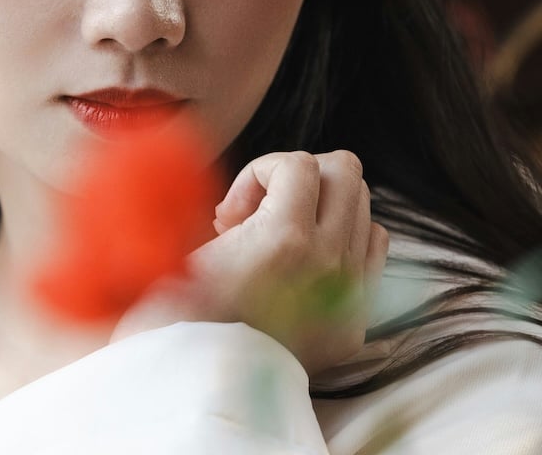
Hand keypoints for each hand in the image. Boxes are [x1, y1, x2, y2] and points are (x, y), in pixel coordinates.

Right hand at [111, 150, 388, 375]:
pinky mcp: (356, 319)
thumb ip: (227, 209)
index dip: (258, 172)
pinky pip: (373, 247)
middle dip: (297, 179)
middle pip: (345, 172)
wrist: (199, 388)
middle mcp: (329, 260)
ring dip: (319, 206)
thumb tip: (232, 188)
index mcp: (284, 239)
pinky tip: (300, 260)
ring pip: (364, 205)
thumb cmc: (178, 318)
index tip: (229, 214)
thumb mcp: (187, 250)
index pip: (298, 163)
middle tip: (257, 213)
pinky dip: (342, 237)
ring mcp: (350, 291)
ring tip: (277, 236)